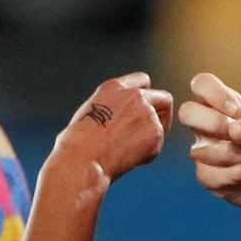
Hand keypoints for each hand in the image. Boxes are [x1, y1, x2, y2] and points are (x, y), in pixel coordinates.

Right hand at [51, 72, 172, 183]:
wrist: (82, 159)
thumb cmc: (77, 143)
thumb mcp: (91, 112)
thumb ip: (112, 108)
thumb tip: (120, 119)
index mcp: (115, 87)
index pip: (143, 81)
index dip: (145, 96)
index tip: (142, 109)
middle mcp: (135, 95)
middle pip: (163, 98)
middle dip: (161, 113)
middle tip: (152, 131)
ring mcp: (147, 113)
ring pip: (161, 124)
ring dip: (151, 136)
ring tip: (129, 151)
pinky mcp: (155, 132)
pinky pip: (157, 145)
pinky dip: (147, 154)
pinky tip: (127, 159)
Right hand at [179, 73, 240, 214]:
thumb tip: (235, 130)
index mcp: (224, 105)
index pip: (202, 84)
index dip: (214, 94)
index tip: (235, 110)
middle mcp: (209, 125)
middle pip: (187, 112)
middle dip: (215, 124)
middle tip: (236, 134)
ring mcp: (205, 151)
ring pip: (202, 151)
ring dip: (238, 155)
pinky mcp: (208, 177)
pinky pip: (211, 176)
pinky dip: (239, 175)